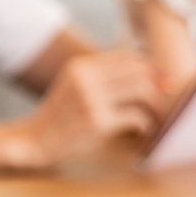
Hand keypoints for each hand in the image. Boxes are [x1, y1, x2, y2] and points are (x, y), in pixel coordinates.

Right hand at [9, 47, 162, 167]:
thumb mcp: (76, 85)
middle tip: (161, 102)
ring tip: (153, 117)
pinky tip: (141, 131)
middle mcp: (85, 77)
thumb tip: (152, 72)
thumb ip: (104, 76)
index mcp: (81, 66)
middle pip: (139, 71)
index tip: (159, 81)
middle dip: (156, 86)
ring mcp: (91, 99)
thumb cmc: (62, 115)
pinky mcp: (97, 121)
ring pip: (142, 90)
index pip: (127, 57)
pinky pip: (136, 116)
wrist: (34, 139)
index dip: (149, 68)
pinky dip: (145, 124)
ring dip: (154, 105)